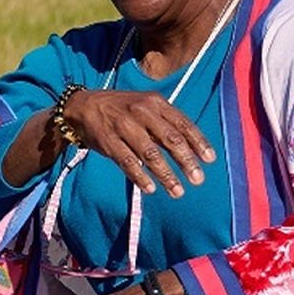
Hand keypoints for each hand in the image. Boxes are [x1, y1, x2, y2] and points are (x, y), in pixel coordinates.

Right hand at [62, 89, 214, 197]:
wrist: (83, 105)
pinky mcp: (108, 141)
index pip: (183, 124)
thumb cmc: (121, 108)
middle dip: (186, 162)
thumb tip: (191, 148)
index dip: (198, 142)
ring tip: (177, 191)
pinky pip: (128, 162)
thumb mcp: (145, 105)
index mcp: (156, 103)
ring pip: (150, 154)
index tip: (210, 160)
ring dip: (166, 175)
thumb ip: (166, 122)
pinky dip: (140, 177)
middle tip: (198, 180)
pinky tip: (151, 188)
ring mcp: (124, 127)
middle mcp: (142, 112)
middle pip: (170, 140)